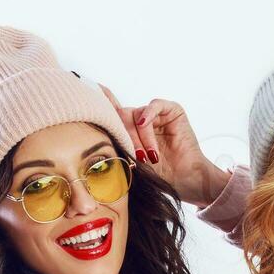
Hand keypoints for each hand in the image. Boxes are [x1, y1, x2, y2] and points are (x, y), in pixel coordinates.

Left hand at [96, 85, 230, 206]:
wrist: (184, 180)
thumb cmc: (159, 175)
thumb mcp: (131, 163)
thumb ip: (116, 149)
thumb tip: (95, 143)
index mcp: (128, 131)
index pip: (111, 114)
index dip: (101, 104)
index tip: (89, 93)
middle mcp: (140, 120)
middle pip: (122, 117)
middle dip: (126, 137)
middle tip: (135, 156)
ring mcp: (155, 115)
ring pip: (137, 115)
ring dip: (141, 136)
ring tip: (150, 155)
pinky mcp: (171, 111)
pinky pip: (155, 105)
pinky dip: (148, 113)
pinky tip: (145, 124)